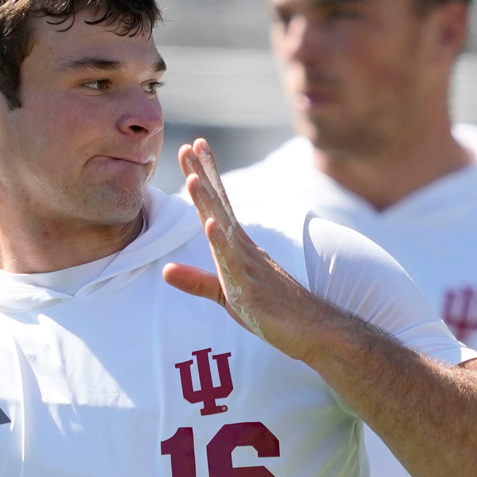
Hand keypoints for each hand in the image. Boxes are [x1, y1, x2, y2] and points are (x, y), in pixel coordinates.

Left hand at [162, 139, 332, 358]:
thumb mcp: (225, 295)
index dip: (205, 177)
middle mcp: (243, 248)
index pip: (218, 205)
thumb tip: (165, 270)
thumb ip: (196, 281)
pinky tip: (211, 224)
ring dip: (209, 202)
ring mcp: (248, 265)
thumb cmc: (272, 312)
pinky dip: (221, 243)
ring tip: (193, 177)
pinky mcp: (250, 287)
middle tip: (190, 145)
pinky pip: (233, 262)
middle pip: (220, 205)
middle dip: (204, 175)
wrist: (311, 331)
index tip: (193, 150)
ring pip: (225, 227)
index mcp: (237, 247)